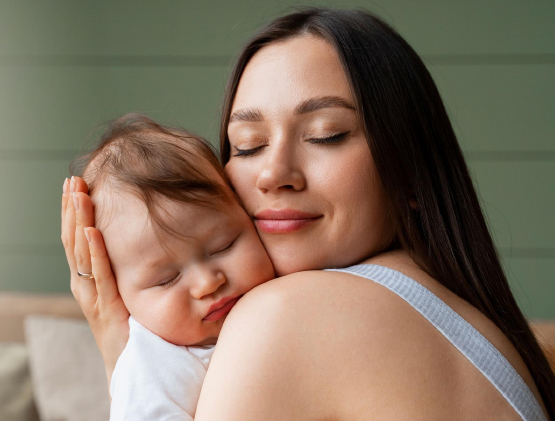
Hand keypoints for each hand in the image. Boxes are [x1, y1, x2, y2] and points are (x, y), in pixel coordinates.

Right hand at [61, 176, 129, 384]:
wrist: (135, 365)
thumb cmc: (138, 325)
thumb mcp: (134, 287)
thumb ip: (136, 264)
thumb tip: (153, 233)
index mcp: (92, 278)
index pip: (80, 239)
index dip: (77, 212)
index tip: (77, 185)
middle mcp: (87, 285)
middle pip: (75, 240)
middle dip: (73, 209)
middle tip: (73, 180)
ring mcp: (93, 297)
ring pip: (81, 253)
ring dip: (78, 222)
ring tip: (77, 194)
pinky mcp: (106, 309)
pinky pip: (99, 277)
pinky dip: (94, 252)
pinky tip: (92, 230)